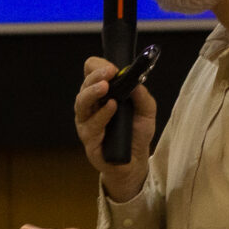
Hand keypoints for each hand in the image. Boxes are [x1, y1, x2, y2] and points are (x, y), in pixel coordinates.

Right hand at [74, 56, 154, 200]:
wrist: (136, 161)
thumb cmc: (136, 133)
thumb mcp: (146, 110)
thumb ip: (142, 94)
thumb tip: (134, 77)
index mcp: (100, 94)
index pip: (90, 73)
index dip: (98, 66)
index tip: (112, 67)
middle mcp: (90, 107)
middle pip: (84, 85)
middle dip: (95, 76)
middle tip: (109, 72)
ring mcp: (87, 123)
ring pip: (81, 104)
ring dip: (92, 92)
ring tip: (105, 86)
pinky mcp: (89, 140)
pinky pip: (92, 126)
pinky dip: (102, 115)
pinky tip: (111, 107)